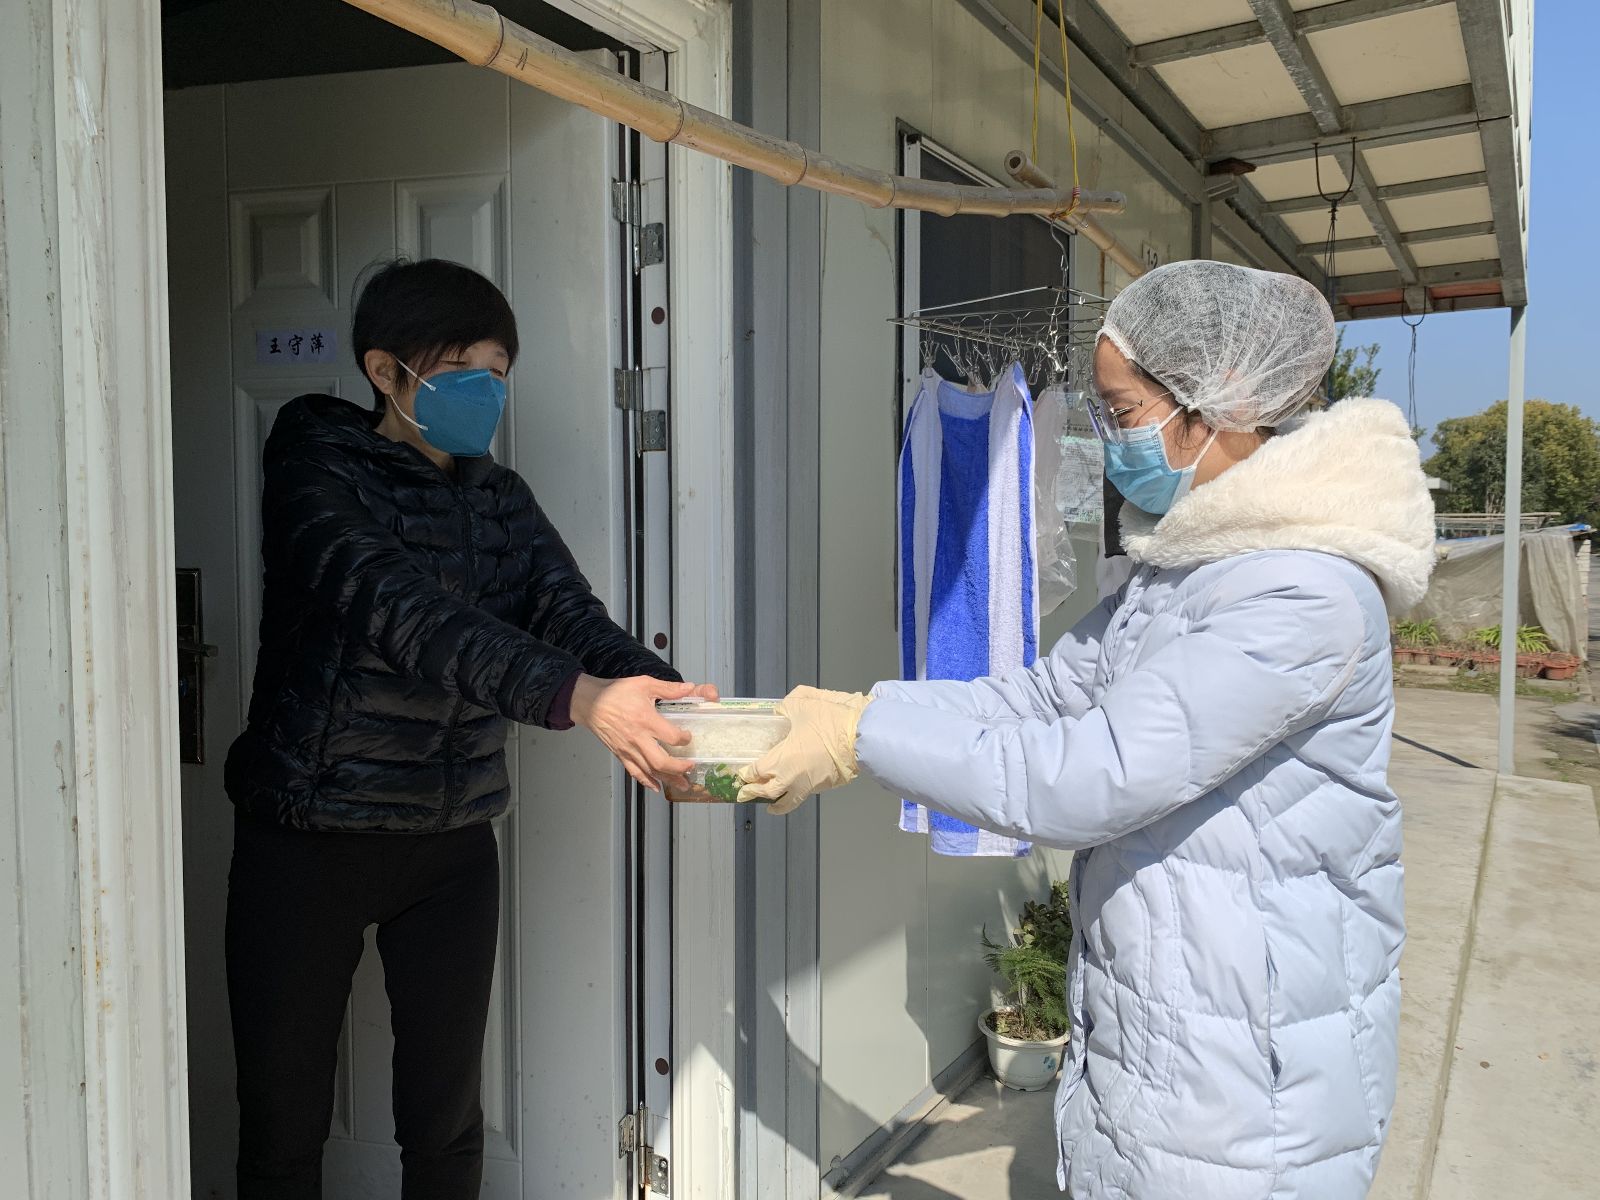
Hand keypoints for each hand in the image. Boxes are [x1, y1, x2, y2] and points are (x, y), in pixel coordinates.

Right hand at [570, 675, 717, 791]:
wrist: (591, 703)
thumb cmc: (615, 693)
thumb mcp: (644, 684)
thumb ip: (668, 688)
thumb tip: (689, 687)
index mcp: (645, 720)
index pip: (671, 736)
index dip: (684, 739)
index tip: (688, 737)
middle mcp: (637, 738)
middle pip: (661, 761)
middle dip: (679, 768)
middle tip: (691, 768)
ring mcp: (628, 749)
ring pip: (650, 771)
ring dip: (668, 779)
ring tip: (683, 784)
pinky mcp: (620, 754)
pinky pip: (635, 772)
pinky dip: (647, 782)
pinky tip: (656, 786)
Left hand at [735, 686, 871, 813]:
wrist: (863, 735)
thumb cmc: (830, 720)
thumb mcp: (801, 703)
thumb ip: (785, 707)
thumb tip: (780, 710)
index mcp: (781, 760)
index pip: (757, 772)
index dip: (747, 774)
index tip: (742, 774)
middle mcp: (792, 778)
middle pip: (768, 792)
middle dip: (755, 794)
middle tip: (746, 794)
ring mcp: (811, 785)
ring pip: (789, 801)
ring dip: (777, 804)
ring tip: (772, 806)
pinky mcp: (826, 786)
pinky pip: (806, 793)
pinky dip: (797, 794)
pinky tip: (797, 788)